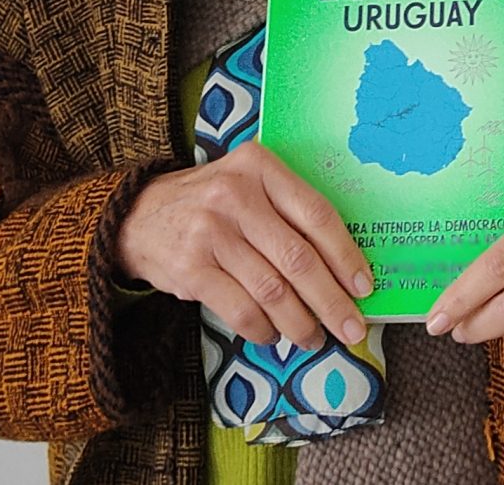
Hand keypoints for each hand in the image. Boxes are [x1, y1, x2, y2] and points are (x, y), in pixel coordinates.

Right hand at [115, 140, 371, 350]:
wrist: (139, 215)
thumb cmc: (211, 202)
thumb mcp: (249, 184)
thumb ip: (287, 209)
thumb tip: (342, 264)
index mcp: (259, 166)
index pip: (316, 213)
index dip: (345, 254)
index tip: (364, 286)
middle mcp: (235, 194)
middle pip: (298, 257)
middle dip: (331, 300)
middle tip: (351, 327)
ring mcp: (211, 232)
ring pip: (272, 290)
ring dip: (300, 322)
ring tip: (314, 337)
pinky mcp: (191, 268)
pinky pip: (241, 310)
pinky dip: (264, 329)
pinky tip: (273, 334)